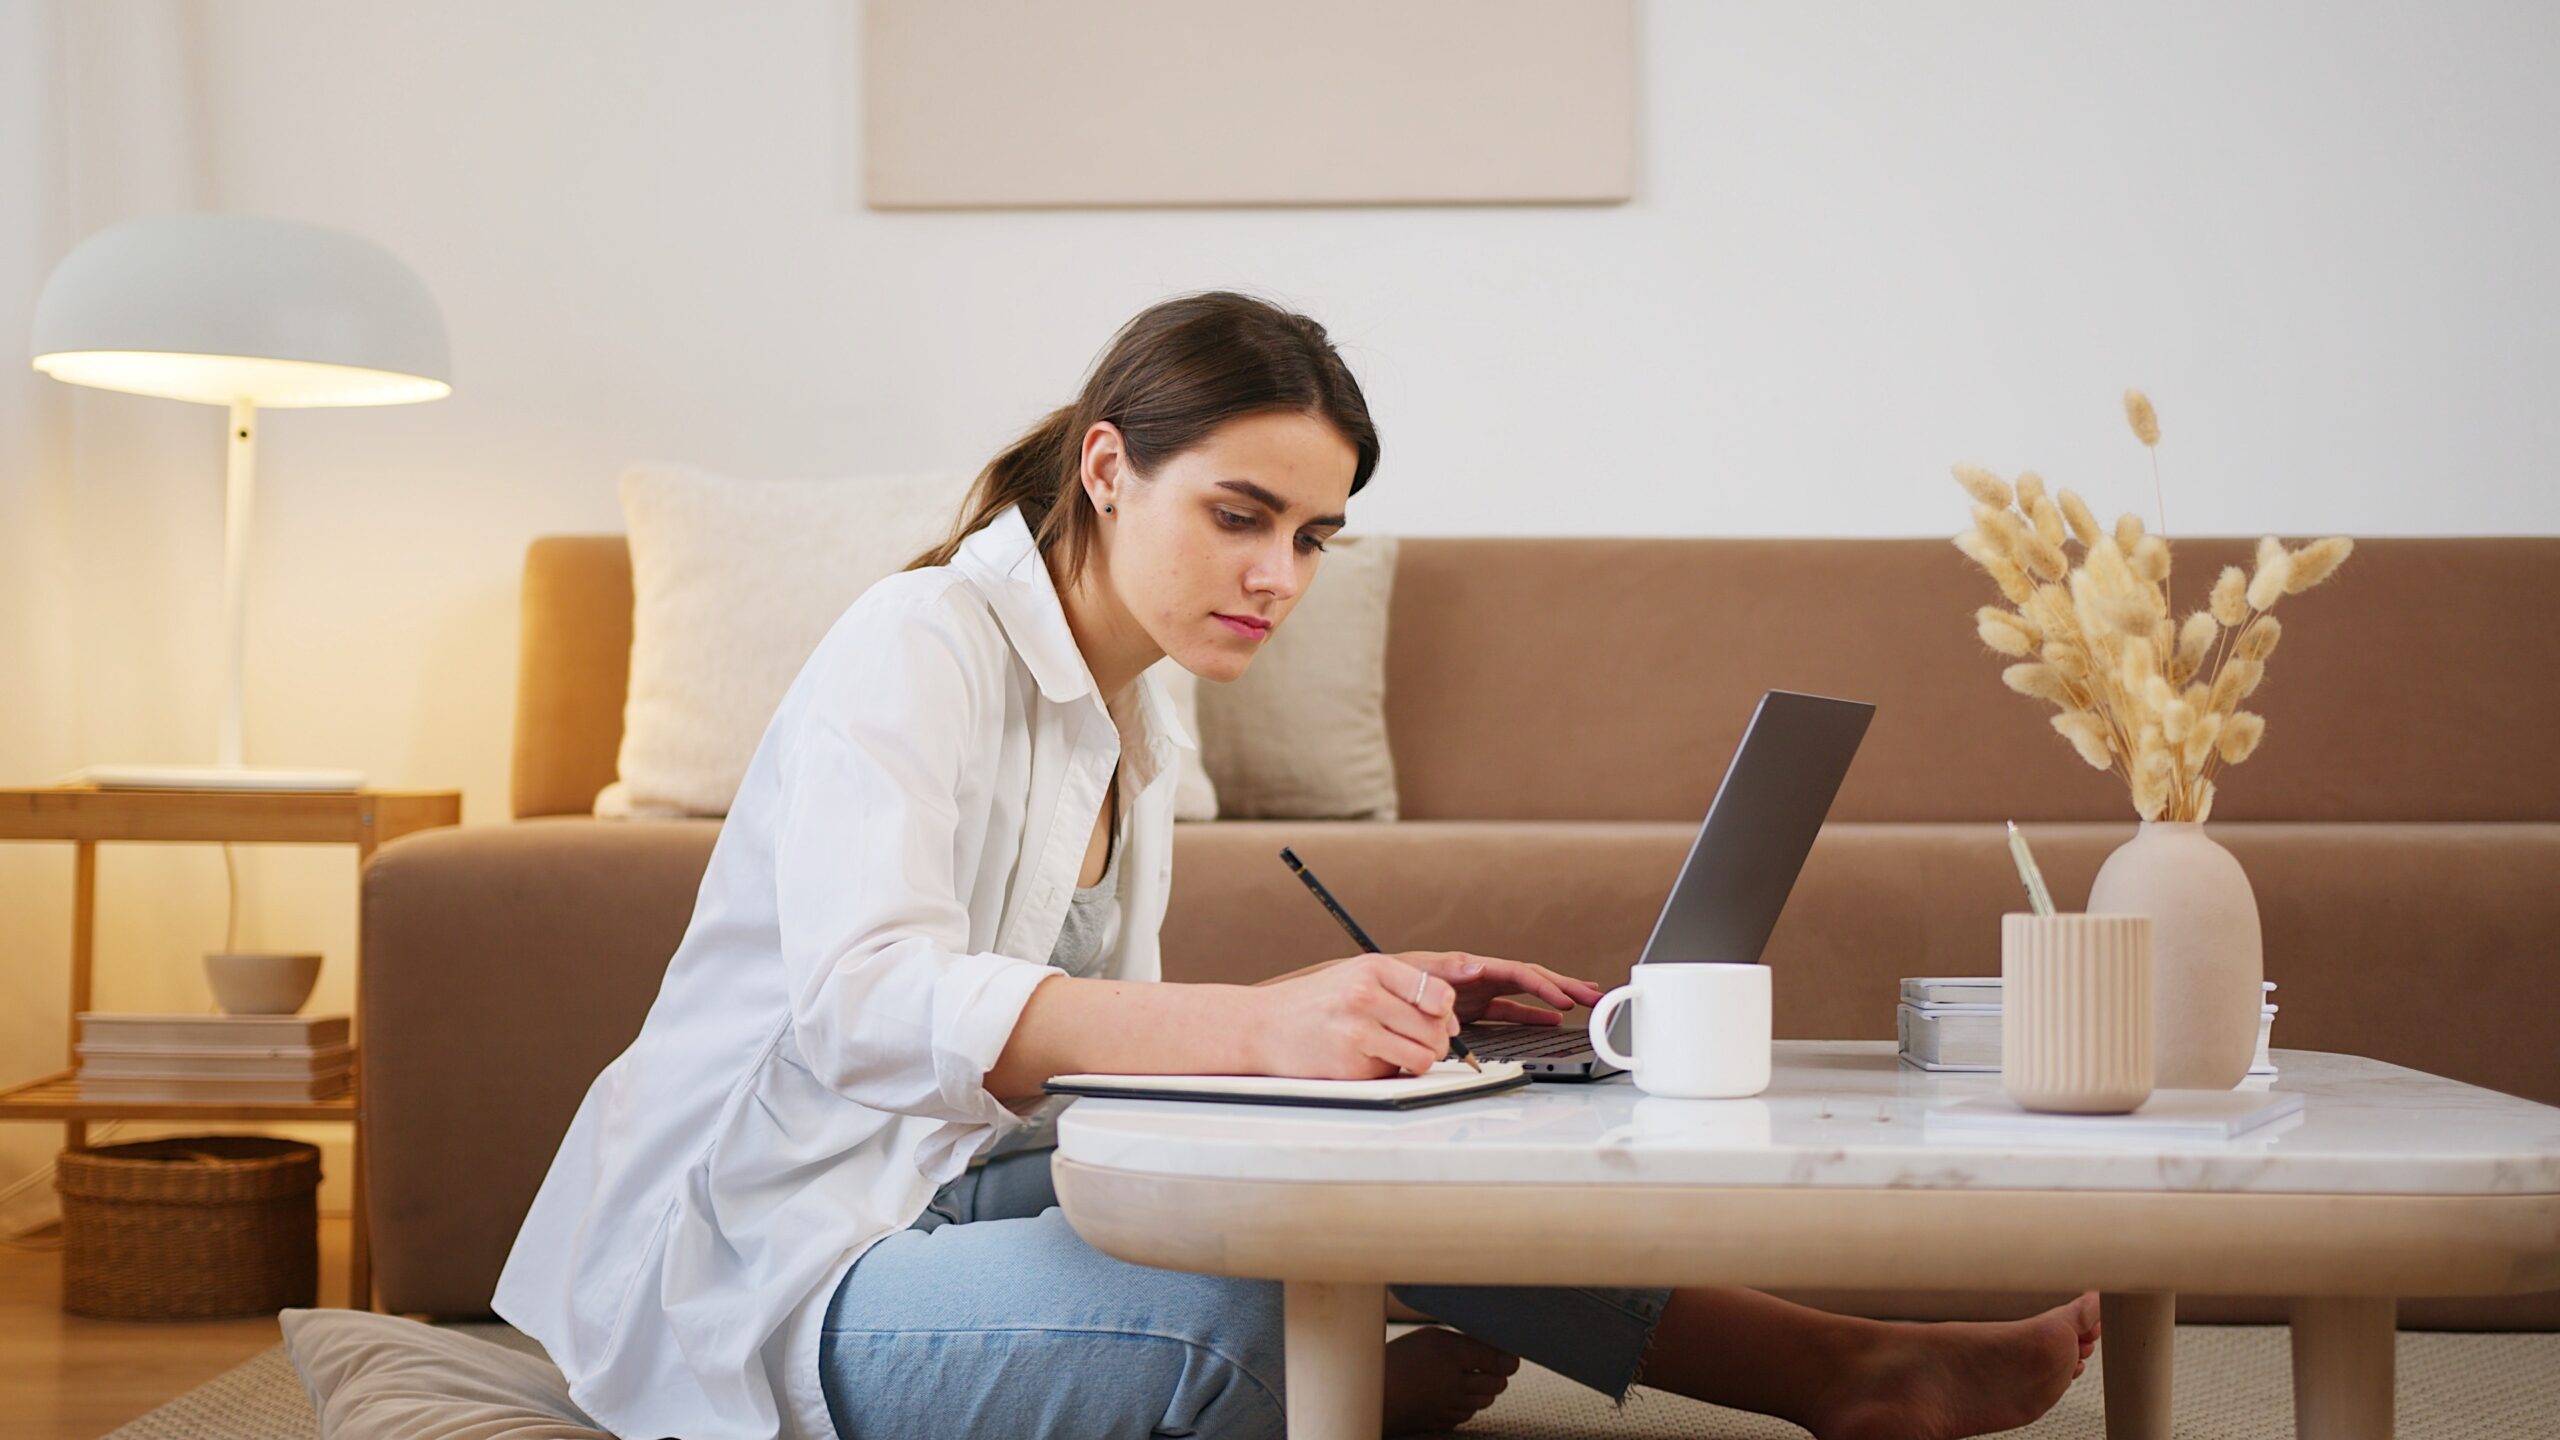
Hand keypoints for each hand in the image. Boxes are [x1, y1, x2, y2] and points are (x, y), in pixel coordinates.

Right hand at [1247, 952, 1470, 1078]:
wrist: (1262, 1026)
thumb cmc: (1314, 1001)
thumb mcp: (1356, 975)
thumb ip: (1404, 988)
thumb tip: (1450, 1021)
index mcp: (1372, 968)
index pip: (1439, 994)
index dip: (1445, 1012)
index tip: (1437, 1017)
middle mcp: (1365, 996)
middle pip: (1435, 1029)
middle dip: (1434, 1040)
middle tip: (1413, 1039)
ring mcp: (1357, 1032)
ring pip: (1422, 1057)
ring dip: (1416, 1059)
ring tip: (1393, 1049)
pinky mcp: (1350, 1065)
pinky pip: (1393, 1074)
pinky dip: (1385, 1070)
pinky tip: (1363, 1056)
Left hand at [1398, 951, 1605, 1026]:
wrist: (1370, 992)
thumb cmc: (1390, 978)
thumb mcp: (1417, 971)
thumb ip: (1447, 970)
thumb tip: (1476, 966)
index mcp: (1472, 967)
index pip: (1518, 973)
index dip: (1544, 985)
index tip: (1566, 999)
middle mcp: (1480, 977)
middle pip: (1532, 979)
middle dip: (1564, 986)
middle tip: (1595, 995)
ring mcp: (1479, 993)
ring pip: (1526, 994)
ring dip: (1555, 998)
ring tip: (1586, 1002)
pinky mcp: (1473, 1008)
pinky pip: (1511, 1010)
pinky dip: (1532, 1015)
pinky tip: (1552, 1021)